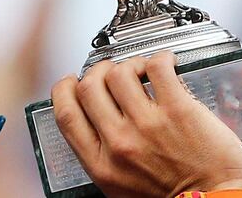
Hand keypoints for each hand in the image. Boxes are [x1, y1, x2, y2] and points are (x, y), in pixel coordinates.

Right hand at [51, 52, 241, 197]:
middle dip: (98, 72)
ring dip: (129, 63)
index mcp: (102, 165)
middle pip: (88, 85)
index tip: (72, 82)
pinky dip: (160, 58)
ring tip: (141, 70)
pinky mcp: (178, 109)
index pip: (66, 114)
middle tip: (111, 73)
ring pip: (119, 72)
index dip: (64, 89)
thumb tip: (89, 118)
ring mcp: (148, 125)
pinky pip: (157, 66)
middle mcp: (120, 143)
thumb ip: (102, 154)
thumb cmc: (175, 197)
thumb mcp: (121, 184)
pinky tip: (166, 64)